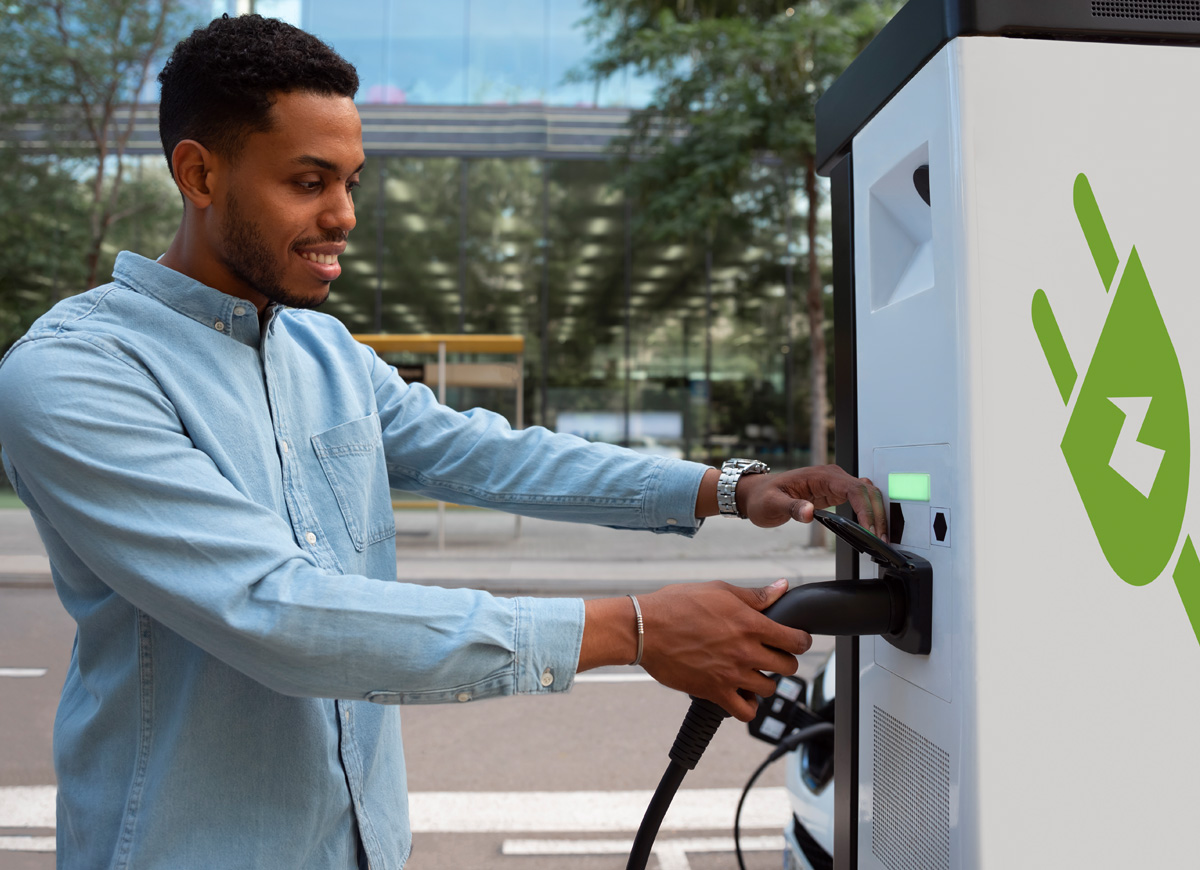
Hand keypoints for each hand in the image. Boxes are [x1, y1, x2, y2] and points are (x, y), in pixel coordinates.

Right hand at [637, 579, 810, 721]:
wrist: (644, 630)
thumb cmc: (676, 606)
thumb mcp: (719, 590)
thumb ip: (755, 595)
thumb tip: (781, 587)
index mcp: (750, 623)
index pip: (795, 640)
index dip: (801, 640)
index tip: (797, 640)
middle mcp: (745, 651)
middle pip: (788, 666)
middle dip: (784, 660)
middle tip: (772, 655)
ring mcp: (732, 674)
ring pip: (770, 688)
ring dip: (766, 681)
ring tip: (753, 672)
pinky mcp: (715, 692)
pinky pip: (746, 711)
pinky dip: (748, 705)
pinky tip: (741, 693)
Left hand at [736, 465, 886, 540]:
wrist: (756, 494)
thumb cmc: (762, 497)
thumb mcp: (772, 504)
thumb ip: (792, 508)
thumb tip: (809, 511)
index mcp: (821, 476)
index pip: (854, 489)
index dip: (866, 508)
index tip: (871, 529)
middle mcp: (832, 477)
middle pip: (867, 491)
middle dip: (877, 514)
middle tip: (881, 540)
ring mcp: (835, 484)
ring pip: (867, 495)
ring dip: (876, 514)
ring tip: (879, 538)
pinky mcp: (834, 493)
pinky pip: (859, 500)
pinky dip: (869, 513)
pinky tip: (870, 530)